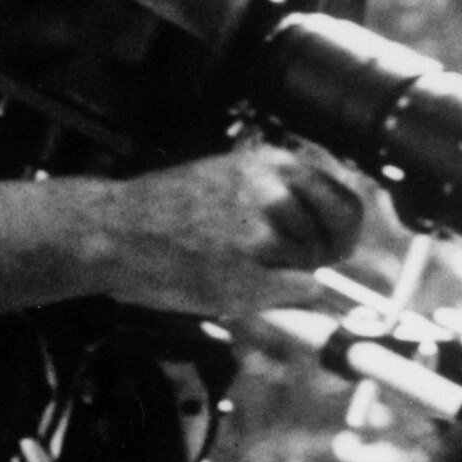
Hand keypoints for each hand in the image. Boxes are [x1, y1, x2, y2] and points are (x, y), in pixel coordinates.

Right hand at [93, 138, 368, 318]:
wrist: (115, 230)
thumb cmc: (168, 208)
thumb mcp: (231, 175)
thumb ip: (282, 191)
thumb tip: (333, 224)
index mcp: (272, 163)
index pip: (346, 199)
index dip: (343, 227)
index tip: (337, 241)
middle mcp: (274, 193)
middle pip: (335, 239)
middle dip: (318, 254)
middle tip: (285, 260)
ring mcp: (262, 234)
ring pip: (311, 269)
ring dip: (284, 275)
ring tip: (235, 262)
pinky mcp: (249, 273)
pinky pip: (296, 295)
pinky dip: (277, 298)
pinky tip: (237, 282)